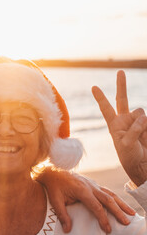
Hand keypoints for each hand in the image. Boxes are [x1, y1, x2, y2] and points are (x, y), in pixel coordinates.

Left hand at [37, 168, 135, 232]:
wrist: (52, 170)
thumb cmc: (53, 185)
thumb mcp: (55, 200)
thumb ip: (62, 214)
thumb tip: (67, 229)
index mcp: (82, 190)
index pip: (96, 206)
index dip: (103, 218)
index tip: (107, 229)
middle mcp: (90, 186)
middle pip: (108, 199)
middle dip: (118, 211)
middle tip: (126, 222)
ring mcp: (92, 183)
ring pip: (110, 193)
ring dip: (121, 203)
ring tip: (131, 213)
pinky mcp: (91, 183)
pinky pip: (106, 190)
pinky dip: (114, 197)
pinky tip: (119, 204)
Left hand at [92, 70, 146, 185]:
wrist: (142, 163)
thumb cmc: (129, 155)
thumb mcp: (125, 144)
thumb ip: (133, 129)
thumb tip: (142, 116)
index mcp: (114, 124)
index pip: (106, 108)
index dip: (101, 97)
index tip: (93, 87)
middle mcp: (124, 119)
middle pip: (122, 98)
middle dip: (121, 85)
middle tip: (120, 71)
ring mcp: (137, 120)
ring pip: (140, 112)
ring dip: (140, 124)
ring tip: (139, 138)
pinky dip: (146, 128)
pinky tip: (144, 137)